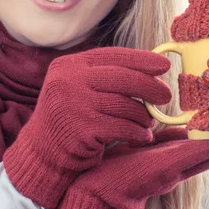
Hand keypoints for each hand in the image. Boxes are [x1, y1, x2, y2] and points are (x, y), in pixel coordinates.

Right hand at [3, 47, 171, 208]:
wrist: (41, 153)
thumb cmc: (69, 119)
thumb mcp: (77, 88)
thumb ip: (103, 76)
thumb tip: (150, 68)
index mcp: (69, 65)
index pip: (112, 55)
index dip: (142, 59)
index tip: (164, 65)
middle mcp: (68, 80)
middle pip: (123, 78)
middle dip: (150, 86)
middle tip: (166, 95)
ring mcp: (74, 104)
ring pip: (125, 105)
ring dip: (144, 115)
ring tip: (149, 122)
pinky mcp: (82, 130)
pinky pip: (123, 128)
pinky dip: (138, 133)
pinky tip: (143, 137)